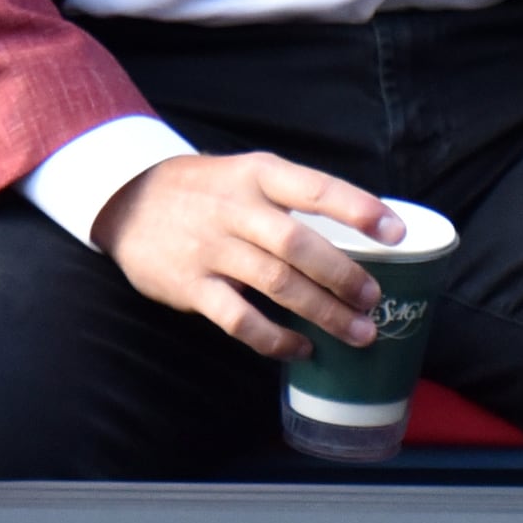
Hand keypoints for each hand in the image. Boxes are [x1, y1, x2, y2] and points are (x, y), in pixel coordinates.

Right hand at [99, 152, 399, 359]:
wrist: (126, 199)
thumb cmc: (203, 191)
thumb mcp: (243, 174)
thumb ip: (289, 200)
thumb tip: (358, 235)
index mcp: (257, 175)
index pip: (316, 188)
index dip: (359, 210)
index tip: (395, 234)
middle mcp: (235, 209)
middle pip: (298, 244)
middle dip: (344, 276)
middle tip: (375, 299)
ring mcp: (211, 248)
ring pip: (277, 284)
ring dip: (322, 312)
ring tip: (358, 332)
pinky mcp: (191, 285)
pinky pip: (240, 319)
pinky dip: (274, 339)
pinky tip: (300, 348)